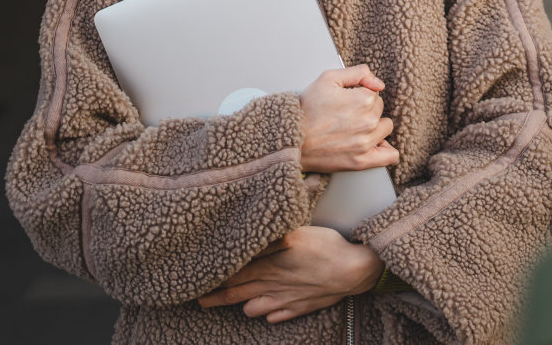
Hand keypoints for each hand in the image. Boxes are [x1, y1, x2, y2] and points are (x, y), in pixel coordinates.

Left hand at [198, 226, 383, 322]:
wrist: (353, 271)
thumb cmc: (326, 246)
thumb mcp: (296, 234)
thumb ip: (269, 239)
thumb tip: (248, 240)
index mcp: (268, 267)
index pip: (232, 275)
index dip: (214, 278)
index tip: (197, 279)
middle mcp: (272, 286)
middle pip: (236, 294)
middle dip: (216, 297)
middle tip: (200, 300)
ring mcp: (286, 300)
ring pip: (254, 309)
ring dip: (244, 305)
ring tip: (238, 300)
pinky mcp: (301, 307)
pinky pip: (277, 316)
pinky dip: (269, 314)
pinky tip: (268, 310)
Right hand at [299, 65, 398, 172]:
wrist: (289, 139)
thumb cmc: (306, 109)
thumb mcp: (328, 78)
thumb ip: (358, 72)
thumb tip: (378, 83)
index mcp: (363, 100)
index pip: (375, 92)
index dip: (360, 93)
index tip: (346, 100)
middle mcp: (368, 121)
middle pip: (380, 109)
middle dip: (366, 109)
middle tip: (345, 114)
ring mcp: (365, 143)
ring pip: (385, 128)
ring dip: (375, 127)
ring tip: (355, 128)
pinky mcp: (361, 161)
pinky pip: (390, 156)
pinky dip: (385, 150)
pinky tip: (374, 144)